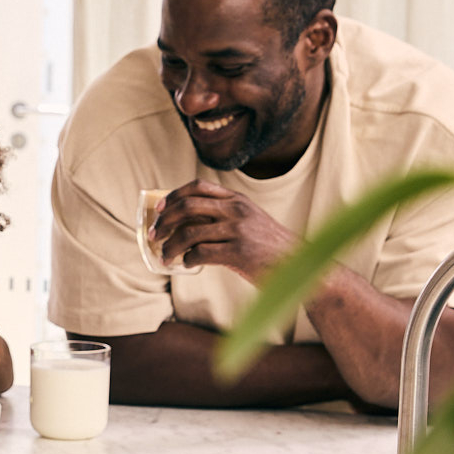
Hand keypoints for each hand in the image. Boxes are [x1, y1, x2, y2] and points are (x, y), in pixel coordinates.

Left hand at [152, 179, 298, 280]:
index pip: (198, 187)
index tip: (160, 209)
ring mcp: (239, 230)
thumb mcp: (250, 222)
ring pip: (190, 233)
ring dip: (170, 246)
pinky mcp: (239, 252)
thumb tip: (185, 223)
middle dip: (164, 221)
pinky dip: (187, 259)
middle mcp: (237, 210)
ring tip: (164, 256)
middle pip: (188, 206)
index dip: (174, 195)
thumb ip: (224, 217)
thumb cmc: (269, 248)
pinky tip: (186, 264)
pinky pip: (201, 253)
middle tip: (153, 234)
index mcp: (238, 200)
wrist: (300, 266)